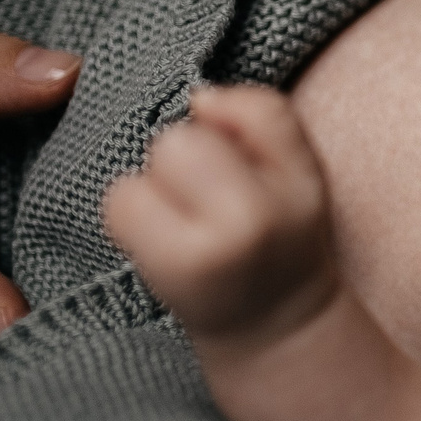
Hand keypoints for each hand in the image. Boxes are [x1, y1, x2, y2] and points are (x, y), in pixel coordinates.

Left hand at [102, 86, 340, 348]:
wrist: (272, 322)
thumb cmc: (284, 235)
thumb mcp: (302, 170)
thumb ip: (264, 117)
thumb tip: (200, 98)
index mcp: (294, 188)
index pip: (248, 111)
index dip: (229, 124)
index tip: (241, 157)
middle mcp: (248, 221)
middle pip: (177, 142)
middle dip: (185, 155)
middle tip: (208, 192)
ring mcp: (196, 251)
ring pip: (142, 174)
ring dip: (153, 189)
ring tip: (186, 220)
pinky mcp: (156, 270)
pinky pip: (118, 205)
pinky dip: (131, 214)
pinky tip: (163, 236)